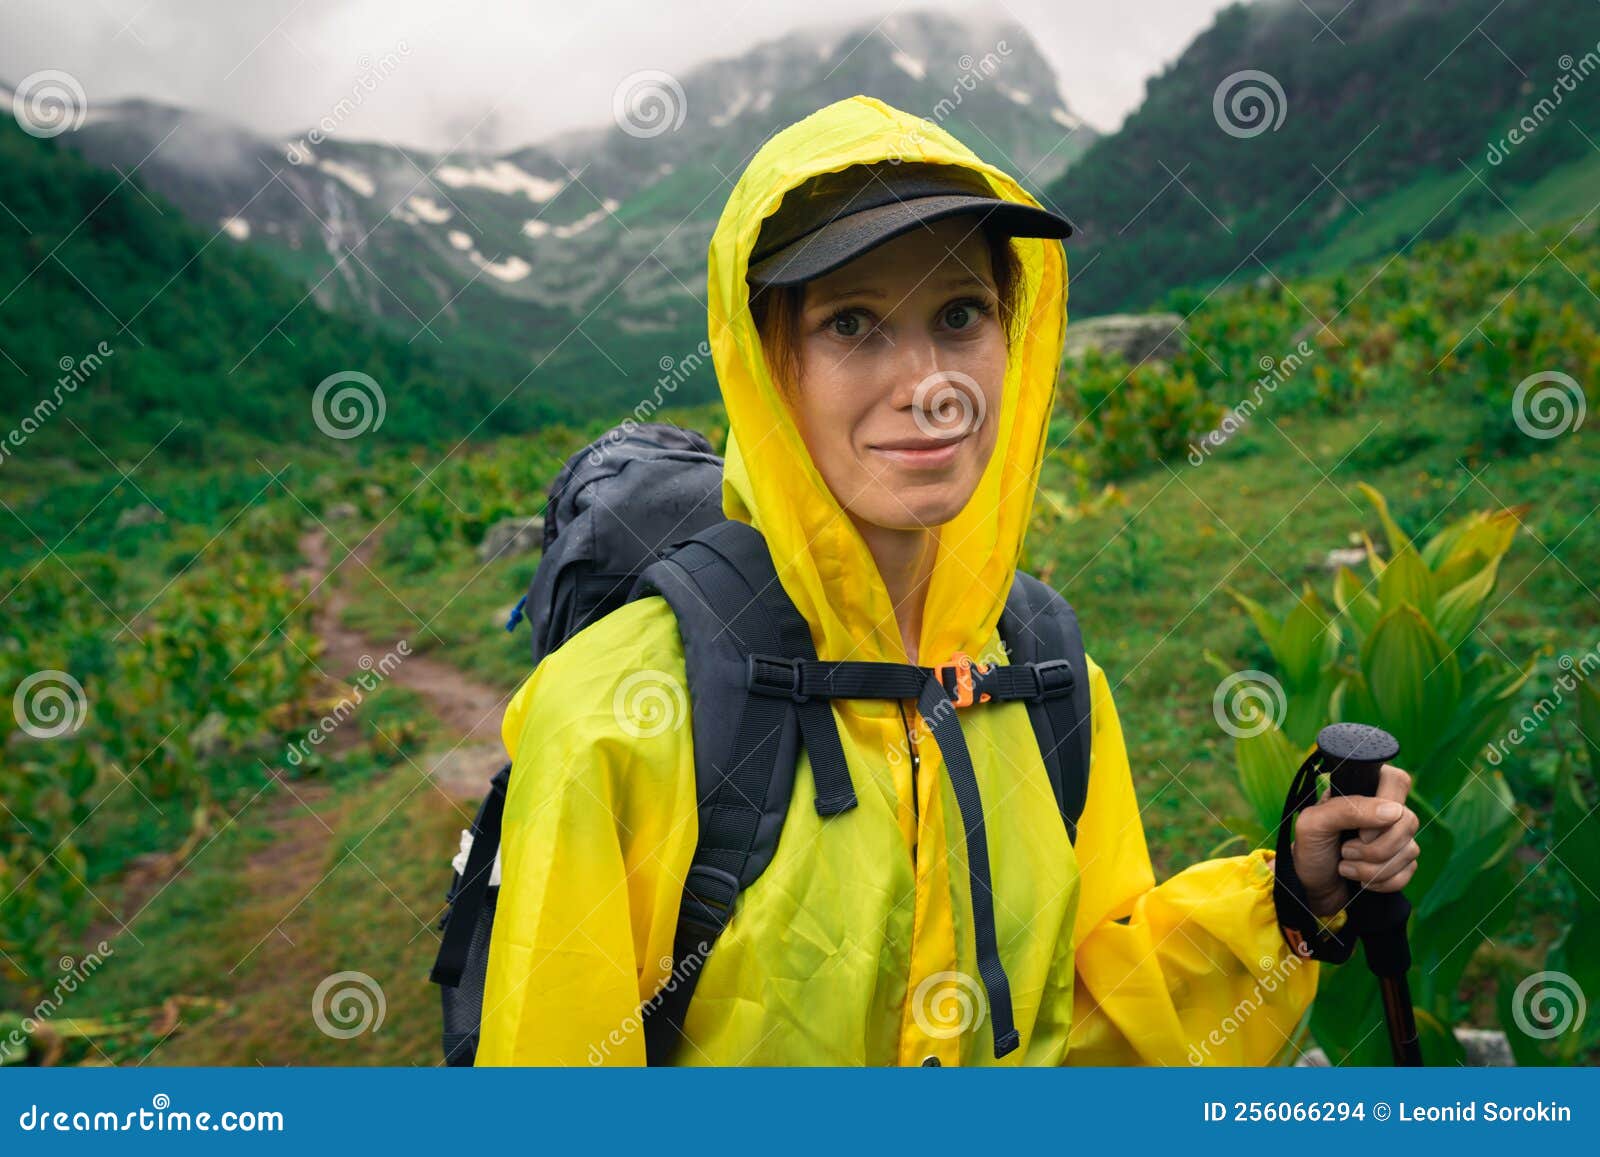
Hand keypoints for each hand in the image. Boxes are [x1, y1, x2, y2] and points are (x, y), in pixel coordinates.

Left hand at [1290, 764, 1419, 917]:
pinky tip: (1361, 881)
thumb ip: (1347, 809)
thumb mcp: (1314, 824)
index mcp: (1362, 791)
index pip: (1397, 781)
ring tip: (1345, 868)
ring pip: (1410, 850)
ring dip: (1372, 869)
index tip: (1360, 832)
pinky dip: (1383, 882)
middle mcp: (1384, 811)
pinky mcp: (1402, 862)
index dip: (1385, 809)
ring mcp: (1396, 837)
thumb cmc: (1310, 849)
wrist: (1312, 887)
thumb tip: (1393, 811)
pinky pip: (1410, 871)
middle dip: (1375, 848)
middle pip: (1409, 820)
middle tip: (1345, 852)